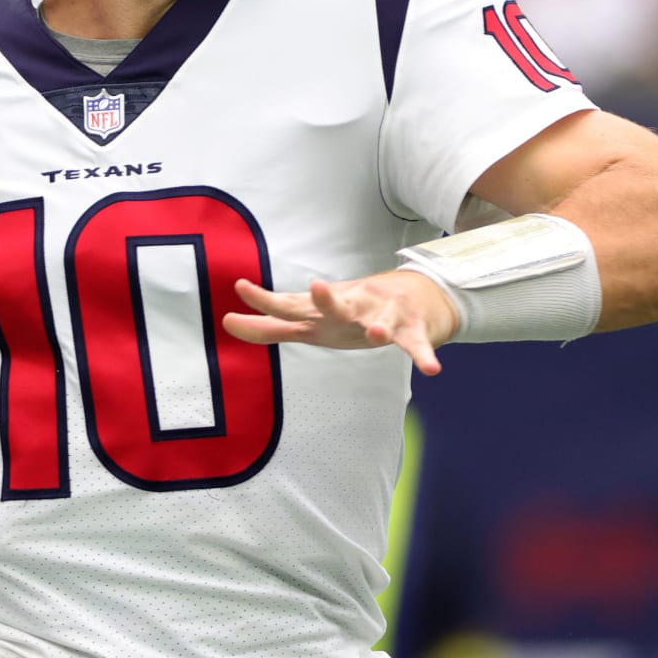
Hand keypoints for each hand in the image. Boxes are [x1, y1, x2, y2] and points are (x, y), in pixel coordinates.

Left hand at [222, 270, 459, 374]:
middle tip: (317, 287)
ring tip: (377, 336)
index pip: (290, 306)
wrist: (413, 296)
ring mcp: (382, 316)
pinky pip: (416, 345)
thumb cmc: (351, 312)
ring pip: (380, 322)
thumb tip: (226, 323)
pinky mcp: (410, 329)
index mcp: (324, 312)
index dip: (266, 299)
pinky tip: (431, 370)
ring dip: (379, 328)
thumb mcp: (310, 320)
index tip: (239, 287)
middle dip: (327, 299)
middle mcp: (351, 308)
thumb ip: (270, 326)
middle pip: (336, 304)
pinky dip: (423, 355)